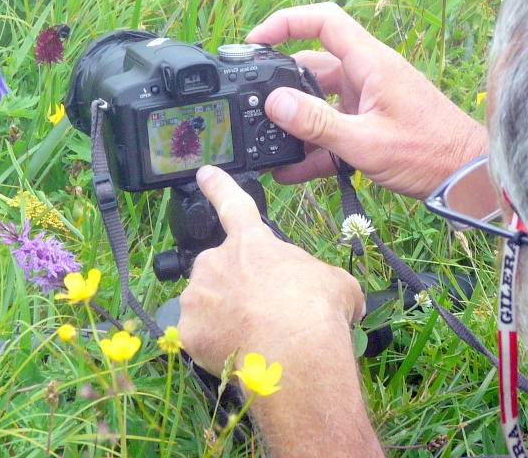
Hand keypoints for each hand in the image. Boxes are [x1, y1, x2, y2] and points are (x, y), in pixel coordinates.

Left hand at [177, 165, 364, 374]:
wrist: (294, 355)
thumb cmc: (317, 311)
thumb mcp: (336, 283)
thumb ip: (321, 278)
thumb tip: (339, 297)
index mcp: (251, 242)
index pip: (232, 203)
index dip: (218, 186)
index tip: (205, 173)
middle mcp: (216, 261)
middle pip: (222, 270)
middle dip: (238, 286)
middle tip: (264, 311)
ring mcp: (197, 295)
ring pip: (207, 303)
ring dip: (225, 315)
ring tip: (256, 336)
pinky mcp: (187, 330)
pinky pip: (199, 336)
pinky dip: (215, 344)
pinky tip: (239, 352)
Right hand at [246, 2, 486, 198]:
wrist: (467, 177)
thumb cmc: (430, 153)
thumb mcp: (366, 142)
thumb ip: (318, 124)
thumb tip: (275, 103)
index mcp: (370, 63)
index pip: (324, 22)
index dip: (286, 22)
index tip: (255, 40)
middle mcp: (368, 75)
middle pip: (313, 65)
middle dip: (281, 85)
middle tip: (253, 104)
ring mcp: (369, 100)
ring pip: (320, 101)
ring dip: (296, 123)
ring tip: (266, 145)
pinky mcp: (371, 125)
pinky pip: (333, 129)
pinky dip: (312, 147)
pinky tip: (290, 170)